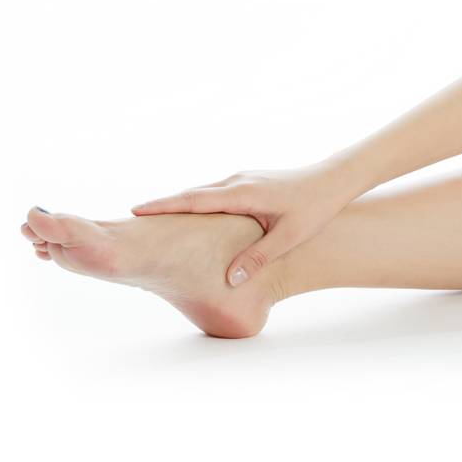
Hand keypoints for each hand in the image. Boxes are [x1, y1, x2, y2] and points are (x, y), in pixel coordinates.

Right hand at [129, 159, 357, 287]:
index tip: (135, 211)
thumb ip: (258, 258)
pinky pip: (213, 194)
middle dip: (161, 207)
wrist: (334, 179)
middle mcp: (238, 182)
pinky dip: (194, 203)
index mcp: (243, 193)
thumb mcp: (288, 237)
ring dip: (176, 205)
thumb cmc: (315, 208)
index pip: (195, 200)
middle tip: (127, 220)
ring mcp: (242, 180)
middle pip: (191, 195)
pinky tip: (183, 218)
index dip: (164, 206)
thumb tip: (230, 281)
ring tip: (146, 221)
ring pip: (201, 194)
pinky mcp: (247, 183)